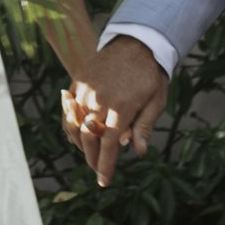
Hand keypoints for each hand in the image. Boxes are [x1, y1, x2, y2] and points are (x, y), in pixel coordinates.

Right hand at [62, 38, 168, 185]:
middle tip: (97, 169)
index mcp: (121, 107)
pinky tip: (78, 133)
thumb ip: (144, 126)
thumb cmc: (149, 75)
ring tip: (89, 153)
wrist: (135, 42)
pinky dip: (71, 125)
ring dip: (80, 144)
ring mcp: (86, 90)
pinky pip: (69, 109)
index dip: (105, 166)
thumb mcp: (156, 101)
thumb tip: (138, 152)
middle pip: (89, 139)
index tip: (103, 181)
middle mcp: (100, 100)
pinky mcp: (78, 82)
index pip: (108, 146)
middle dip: (92, 159)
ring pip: (74, 126)